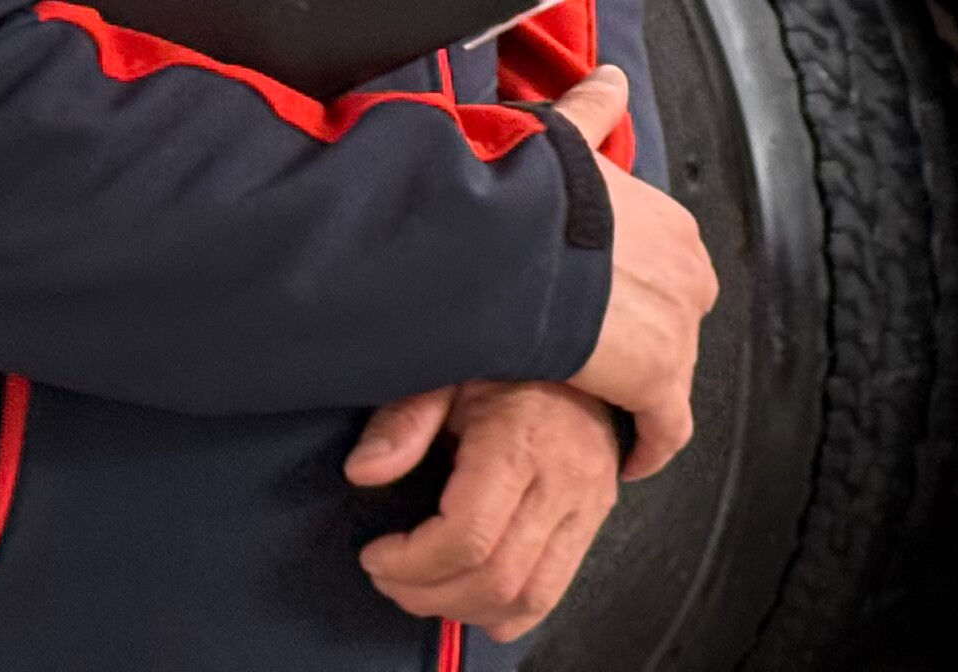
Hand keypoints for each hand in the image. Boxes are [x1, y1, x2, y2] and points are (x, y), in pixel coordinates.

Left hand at [345, 378, 620, 638]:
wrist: (581, 344)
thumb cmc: (506, 361)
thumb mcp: (448, 372)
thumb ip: (404, 420)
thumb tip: (363, 471)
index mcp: (522, 440)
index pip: (468, 535)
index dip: (412, 561)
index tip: (375, 554)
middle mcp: (564, 480)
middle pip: (495, 578)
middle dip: (429, 594)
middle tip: (389, 579)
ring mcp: (586, 504)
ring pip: (527, 598)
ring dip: (466, 610)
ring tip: (424, 590)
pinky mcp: (594, 519)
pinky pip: (552, 593)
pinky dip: (506, 612)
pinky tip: (469, 597)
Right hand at [556, 63, 715, 475]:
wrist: (520, 246)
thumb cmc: (533, 197)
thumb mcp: (567, 141)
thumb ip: (593, 112)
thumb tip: (610, 79)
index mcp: (670, 222)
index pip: (669, 266)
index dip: (637, 289)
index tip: (608, 305)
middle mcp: (689, 271)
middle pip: (676, 318)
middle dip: (645, 339)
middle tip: (600, 357)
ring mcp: (679, 328)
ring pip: (669, 372)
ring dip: (639, 390)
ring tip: (602, 407)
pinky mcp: (660, 382)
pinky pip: (665, 428)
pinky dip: (648, 444)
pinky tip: (629, 457)